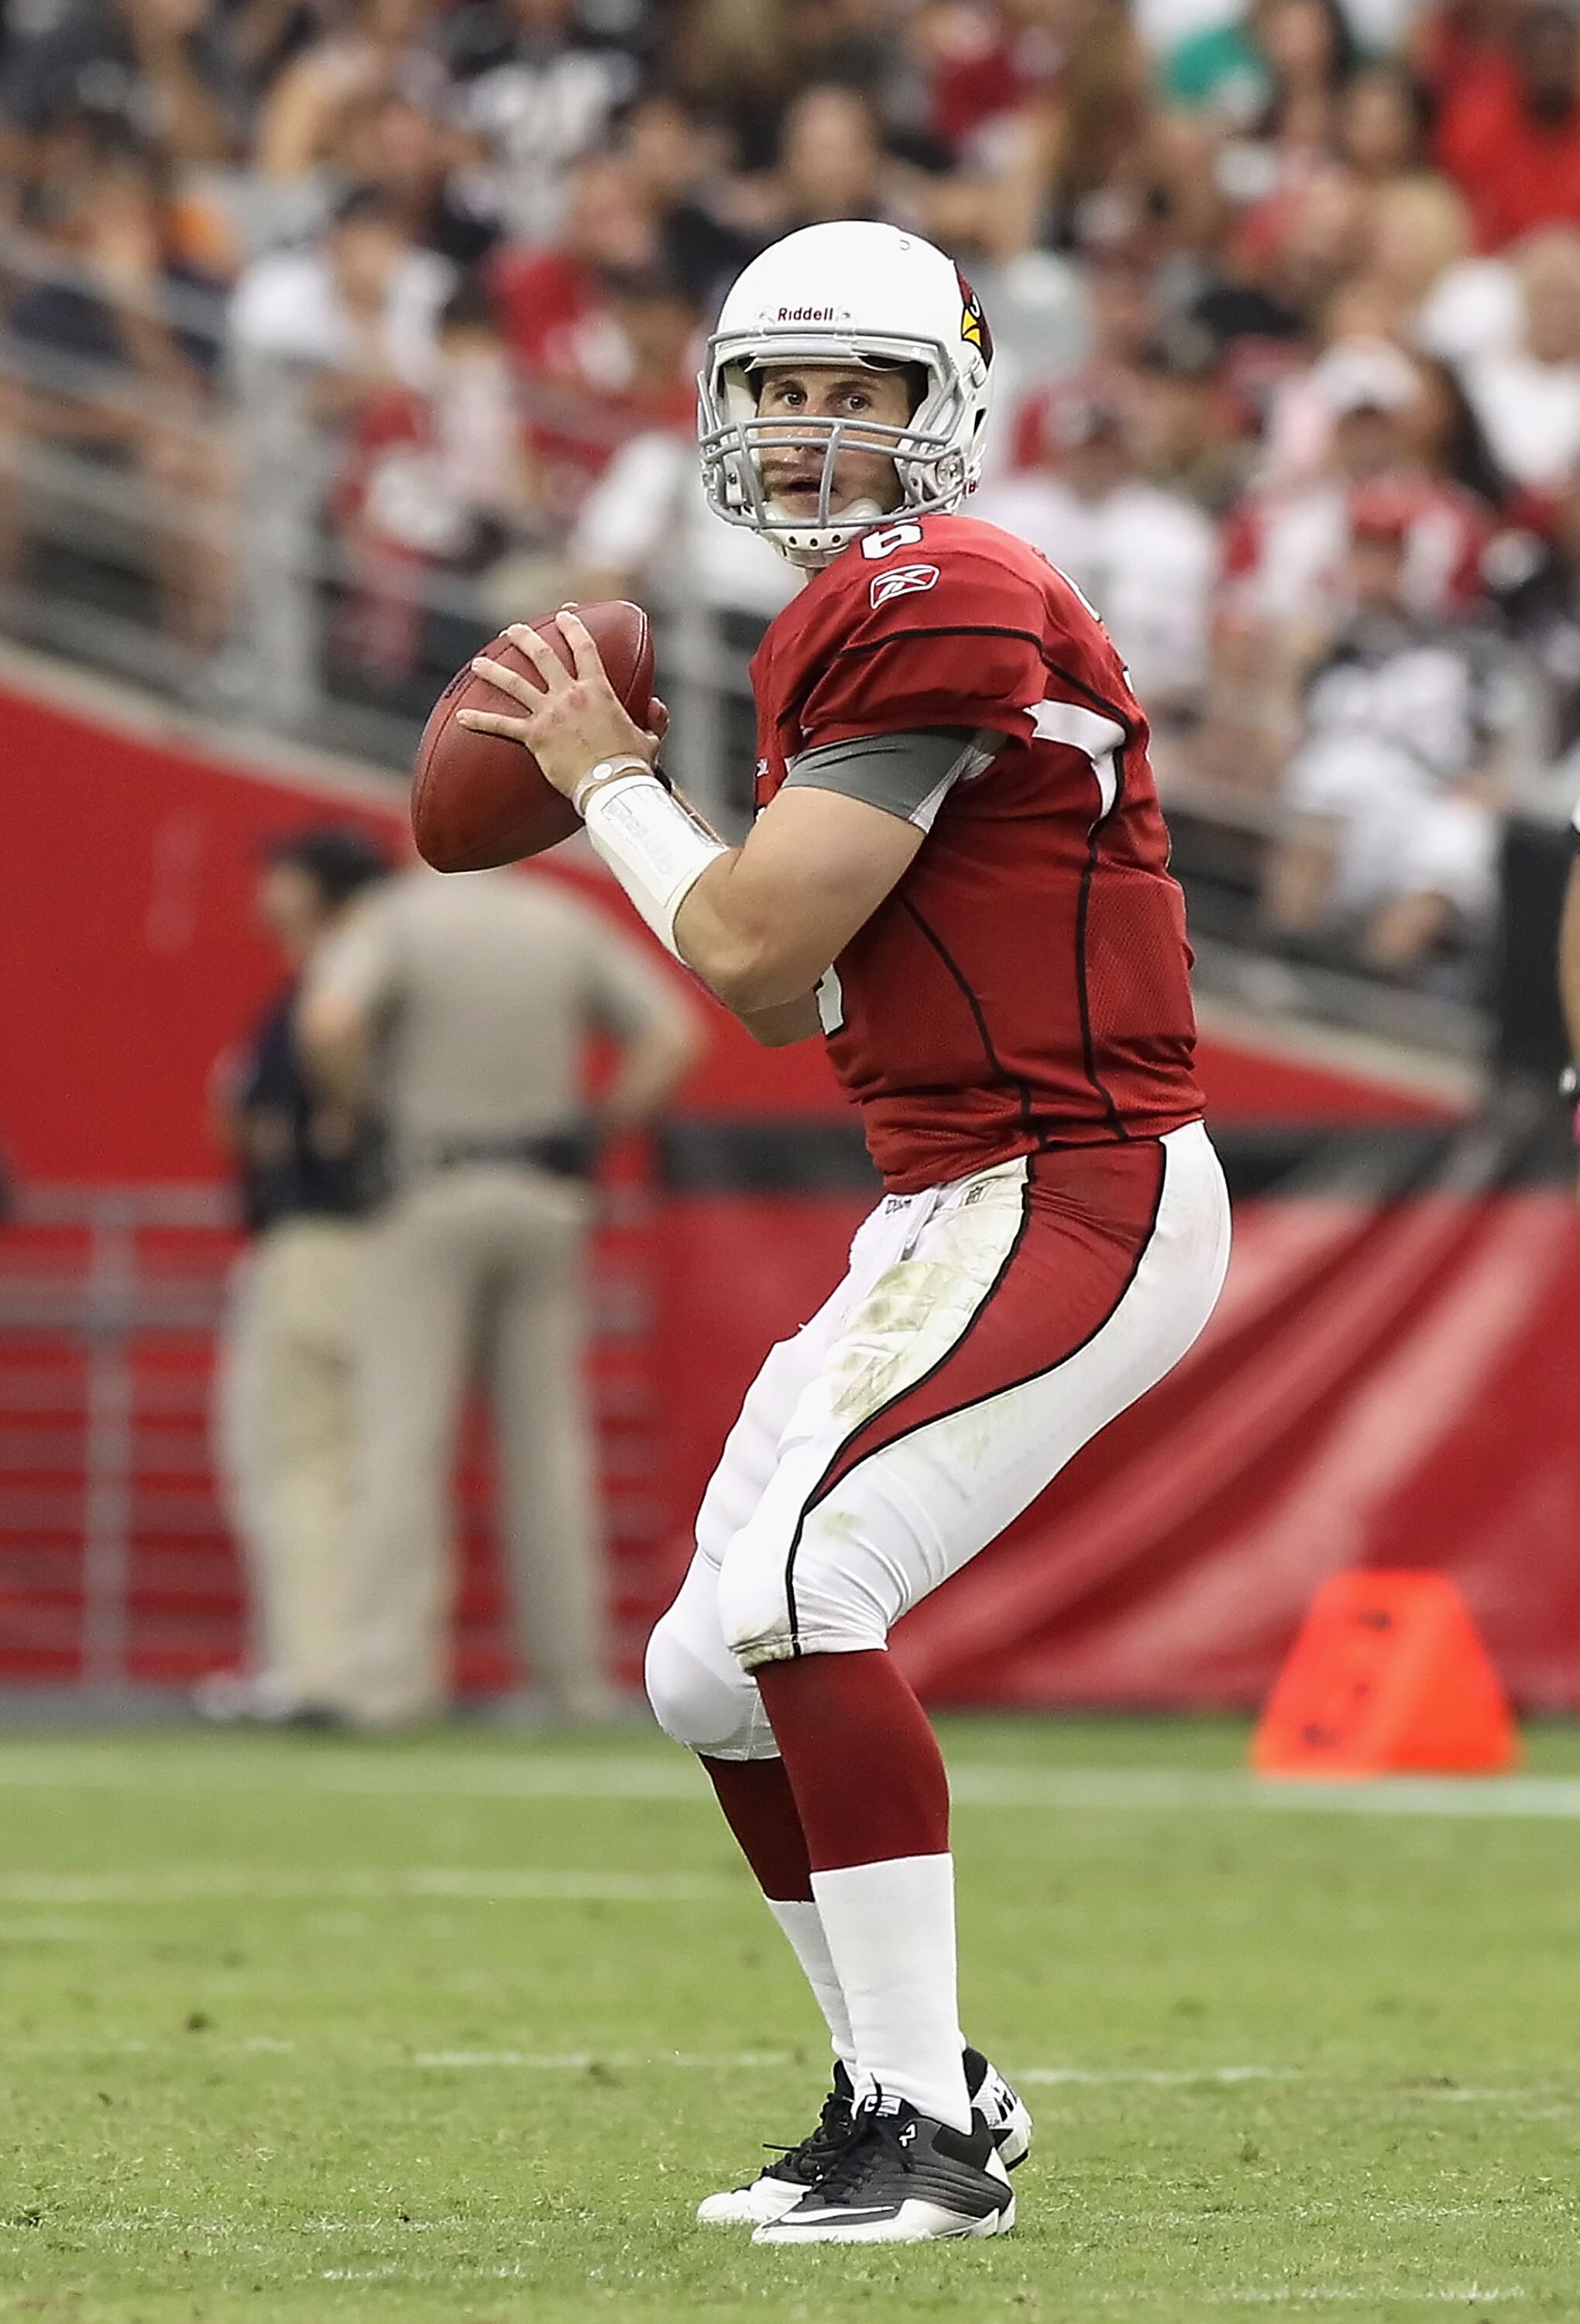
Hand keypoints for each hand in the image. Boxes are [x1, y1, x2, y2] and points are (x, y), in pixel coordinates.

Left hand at [457, 611, 659, 799]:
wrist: (612, 786)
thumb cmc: (632, 766)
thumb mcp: (650, 739)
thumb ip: (653, 719)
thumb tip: (657, 706)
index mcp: (599, 689)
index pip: (584, 648)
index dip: (573, 627)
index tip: (563, 614)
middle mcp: (570, 694)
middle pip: (543, 656)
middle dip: (526, 638)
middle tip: (513, 630)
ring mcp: (549, 713)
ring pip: (515, 683)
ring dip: (495, 671)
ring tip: (478, 663)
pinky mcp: (534, 736)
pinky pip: (502, 726)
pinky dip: (480, 722)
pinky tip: (461, 718)